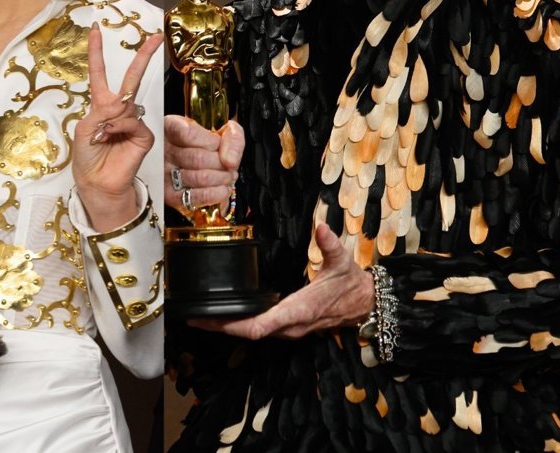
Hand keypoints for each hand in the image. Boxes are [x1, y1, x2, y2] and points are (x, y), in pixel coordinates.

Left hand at [72, 25, 162, 230]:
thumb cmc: (86, 157)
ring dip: (111, 118)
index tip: (95, 30)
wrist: (97, 182)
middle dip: (144, 57)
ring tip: (101, 136)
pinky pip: (134, 122)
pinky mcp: (145, 136)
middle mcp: (119, 110)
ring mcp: (133, 122)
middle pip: (132, 77)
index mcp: (101, 105)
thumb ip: (101, 112)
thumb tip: (122, 107)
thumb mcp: (85, 129)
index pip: (99, 74)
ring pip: (128, 105)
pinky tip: (111, 137)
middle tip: (155, 37)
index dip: (97, 53)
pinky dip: (120, 128)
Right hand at [165, 115, 243, 214]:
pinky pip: (195, 197)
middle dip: (221, 163)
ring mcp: (165, 174)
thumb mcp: (218, 130)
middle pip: (198, 158)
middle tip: (229, 165)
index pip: (189, 134)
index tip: (219, 144)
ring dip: (221, 178)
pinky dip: (215, 194)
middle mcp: (163, 151)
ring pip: (199, 178)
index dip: (212, 142)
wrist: (193, 164)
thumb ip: (231, 136)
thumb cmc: (205, 145)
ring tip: (228, 176)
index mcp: (171, 128)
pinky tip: (223, 189)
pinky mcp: (170, 195)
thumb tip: (231, 159)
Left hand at [190, 224, 372, 338]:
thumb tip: (321, 227)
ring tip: (201, 316)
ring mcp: (290, 329)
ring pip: (253, 333)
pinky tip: (225, 315)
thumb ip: (330, 244)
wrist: (366, 304)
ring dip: (228, 327)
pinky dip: (240, 325)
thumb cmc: (352, 284)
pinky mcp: (289, 327)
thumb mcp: (343, 262)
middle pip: (250, 333)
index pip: (262, 326)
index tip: (211, 319)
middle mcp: (292, 325)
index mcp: (300, 309)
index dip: (234, 325)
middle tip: (193, 316)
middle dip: (221, 327)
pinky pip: (260, 329)